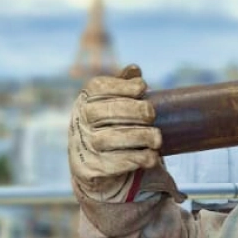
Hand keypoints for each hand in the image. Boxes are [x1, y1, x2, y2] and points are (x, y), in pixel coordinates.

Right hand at [68, 64, 162, 202]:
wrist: (89, 164)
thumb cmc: (107, 126)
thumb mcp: (110, 104)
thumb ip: (122, 87)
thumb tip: (134, 69)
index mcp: (84, 100)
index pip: (98, 87)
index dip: (122, 86)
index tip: (143, 87)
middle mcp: (80, 121)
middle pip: (105, 111)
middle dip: (134, 111)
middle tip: (152, 115)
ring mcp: (83, 145)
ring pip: (109, 138)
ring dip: (138, 137)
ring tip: (157, 139)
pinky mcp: (90, 168)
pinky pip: (114, 163)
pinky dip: (135, 159)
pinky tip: (151, 157)